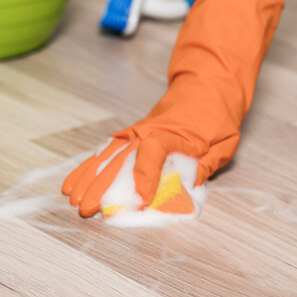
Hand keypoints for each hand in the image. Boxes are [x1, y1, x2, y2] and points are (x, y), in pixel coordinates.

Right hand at [63, 0, 283, 216]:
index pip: (154, 153)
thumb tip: (189, 188)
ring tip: (73, 199)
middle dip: (102, 187)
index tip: (140, 200)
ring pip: (108, 156)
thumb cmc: (217, 116)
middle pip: (121, 159)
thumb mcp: (223, 143)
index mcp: (174, 134)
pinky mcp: (131, 136)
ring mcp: (137, 133)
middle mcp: (149, 132)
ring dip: (90, 178)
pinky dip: (89, 167)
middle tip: (88, 209)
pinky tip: (74, 182)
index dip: (145, 177)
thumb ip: (206, 166)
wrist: (208, 87)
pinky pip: (106, 151)